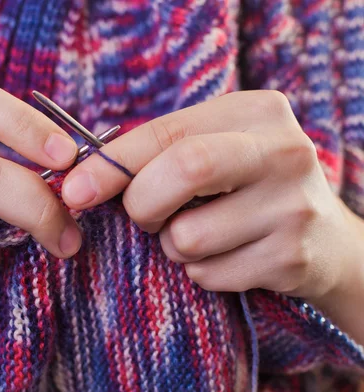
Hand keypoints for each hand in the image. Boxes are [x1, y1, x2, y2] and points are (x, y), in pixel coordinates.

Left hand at [62, 90, 363, 302]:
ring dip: (173, 245)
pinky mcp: (291, 257)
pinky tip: (229, 255)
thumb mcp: (212, 149)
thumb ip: (155, 154)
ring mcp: (292, 207)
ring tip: (204, 232)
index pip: (167, 133)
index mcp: (255, 111)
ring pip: (187, 237)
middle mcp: (283, 152)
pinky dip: (200, 271)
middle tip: (146, 215)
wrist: (323, 238)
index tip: (73, 190)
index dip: (112, 164)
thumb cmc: (244, 186)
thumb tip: (77, 182)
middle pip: (183, 171)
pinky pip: (207, 274)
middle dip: (143, 205)